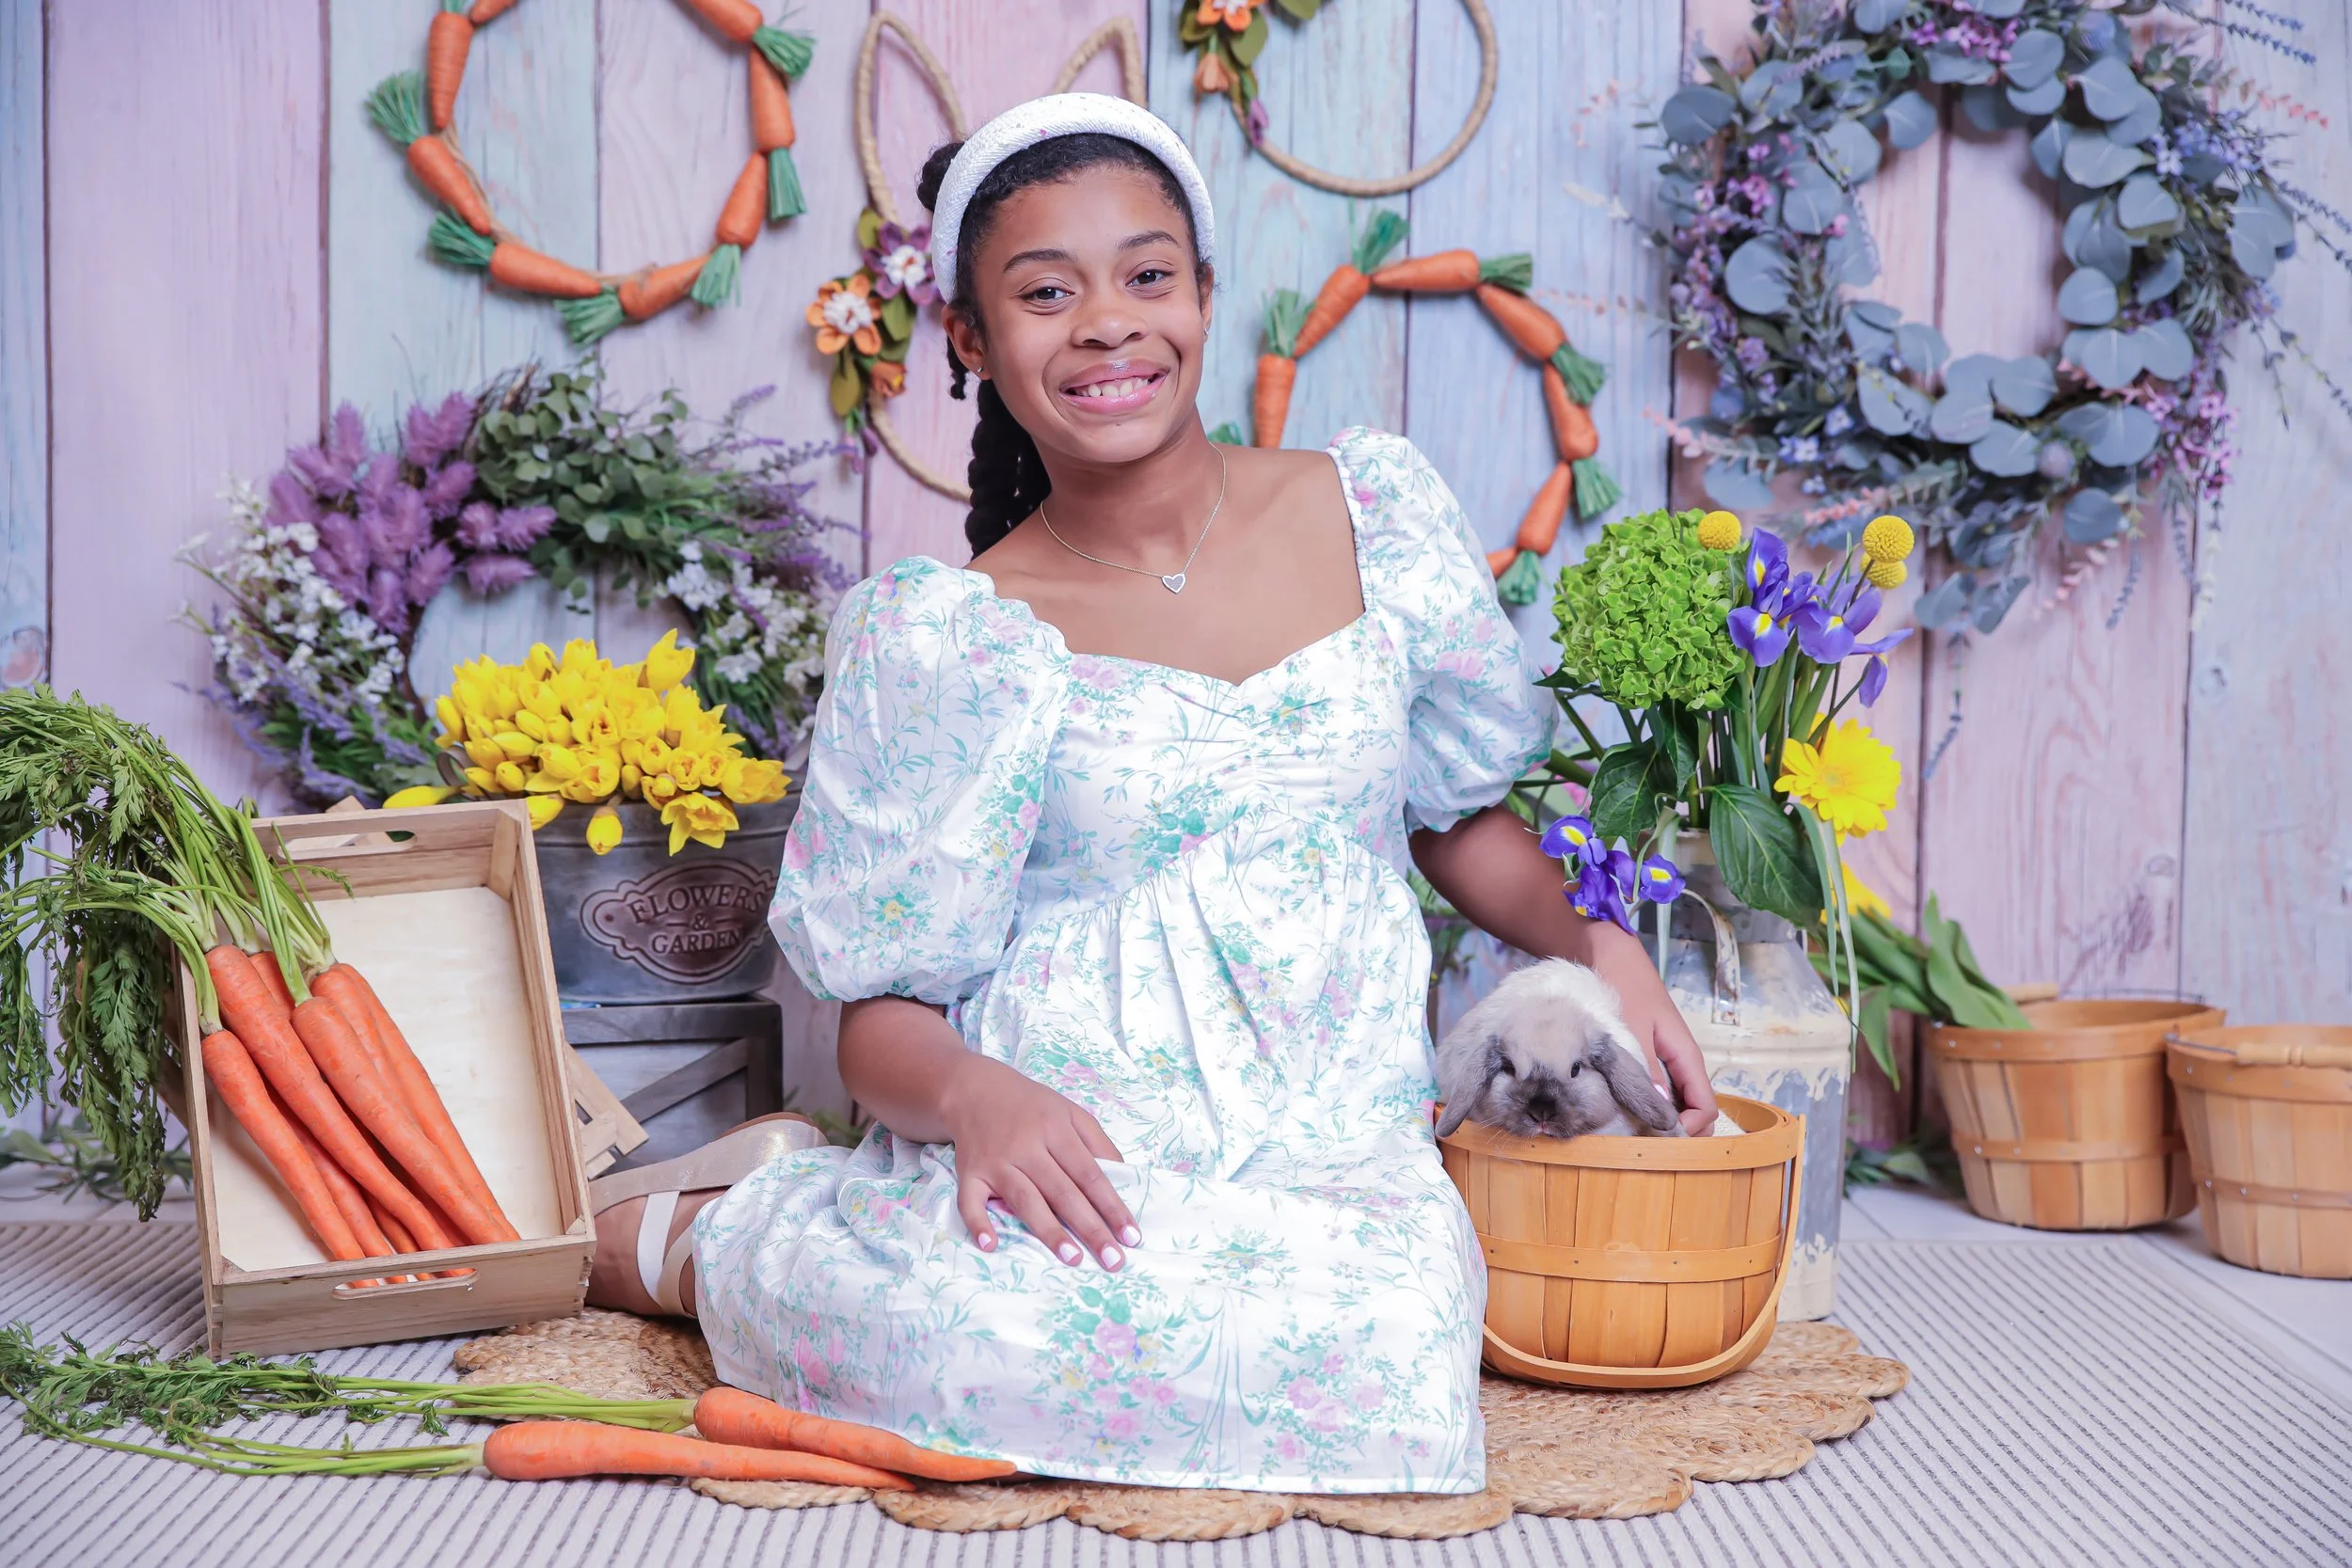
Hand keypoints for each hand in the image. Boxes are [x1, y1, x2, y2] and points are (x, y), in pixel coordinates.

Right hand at [941, 1054, 1139, 1266]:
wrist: (974, 1089)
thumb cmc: (1031, 1107)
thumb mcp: (1070, 1112)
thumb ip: (1098, 1142)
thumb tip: (1122, 1178)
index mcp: (1057, 1131)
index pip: (1090, 1175)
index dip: (1112, 1207)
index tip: (1131, 1236)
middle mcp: (1027, 1147)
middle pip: (1063, 1193)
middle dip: (1090, 1228)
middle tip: (1112, 1260)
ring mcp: (997, 1162)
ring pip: (1025, 1200)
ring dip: (1049, 1230)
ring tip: (1072, 1258)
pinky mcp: (970, 1174)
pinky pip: (970, 1201)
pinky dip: (978, 1223)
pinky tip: (990, 1244)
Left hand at [1585, 922, 1719, 1135]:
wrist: (1609, 953)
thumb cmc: (1624, 987)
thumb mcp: (1632, 1029)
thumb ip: (1645, 1069)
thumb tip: (1662, 1113)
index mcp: (1686, 1056)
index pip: (1705, 1107)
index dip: (1689, 1130)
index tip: (1660, 1141)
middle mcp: (1681, 1062)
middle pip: (1695, 1110)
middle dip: (1679, 1132)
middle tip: (1645, 1146)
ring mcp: (1666, 1060)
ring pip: (1676, 1102)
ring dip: (1662, 1121)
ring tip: (1632, 1135)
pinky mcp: (1649, 1057)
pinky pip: (1658, 1091)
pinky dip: (1648, 1105)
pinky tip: (1623, 1113)